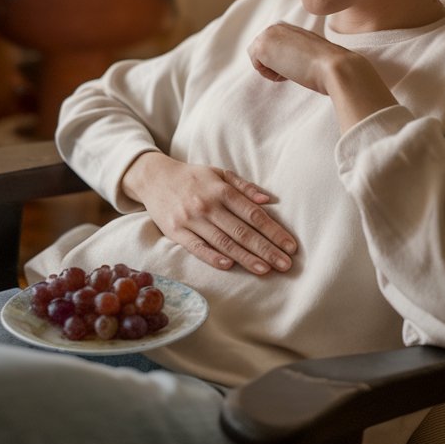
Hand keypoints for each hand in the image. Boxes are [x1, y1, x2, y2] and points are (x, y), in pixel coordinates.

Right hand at [121, 152, 296, 275]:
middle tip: (286, 264)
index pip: (254, 215)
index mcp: (222, 190)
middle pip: (242, 231)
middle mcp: (208, 205)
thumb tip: (268, 200)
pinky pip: (197, 247)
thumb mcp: (219, 173)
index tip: (290, 246)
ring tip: (266, 270)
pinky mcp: (176, 232)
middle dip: (266, 249)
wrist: (154, 178)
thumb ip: (244, 187)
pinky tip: (229, 266)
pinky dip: (212, 257)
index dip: (274, 231)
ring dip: (246, 258)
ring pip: (223, 242)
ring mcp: (191, 220)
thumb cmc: (192, 177)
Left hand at [248, 21, 396, 131]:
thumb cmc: (329, 66)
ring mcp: (268, 34)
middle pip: (262, 54)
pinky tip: (287, 73)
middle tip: (298, 68)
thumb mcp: (310, 55)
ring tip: (293, 70)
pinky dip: (270, 74)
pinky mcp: (262, 47)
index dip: (285, 63)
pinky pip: (256, 65)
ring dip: (273, 70)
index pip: (274, 51)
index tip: (302, 65)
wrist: (335, 66)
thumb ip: (296, 53)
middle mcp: (277, 26)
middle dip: (276, 65)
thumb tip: (287, 63)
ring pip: (258, 59)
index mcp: (289, 27)